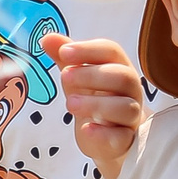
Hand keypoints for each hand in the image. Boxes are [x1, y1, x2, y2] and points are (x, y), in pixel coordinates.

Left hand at [48, 33, 144, 178]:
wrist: (108, 137)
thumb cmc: (95, 100)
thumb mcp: (78, 77)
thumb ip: (65, 58)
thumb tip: (47, 38)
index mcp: (118, 68)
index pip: (111, 51)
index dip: (88, 49)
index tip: (64, 52)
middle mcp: (130, 90)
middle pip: (122, 76)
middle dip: (92, 75)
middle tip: (64, 76)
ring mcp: (130, 117)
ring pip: (124, 107)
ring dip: (96, 104)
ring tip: (69, 104)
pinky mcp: (125, 140)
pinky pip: (120, 136)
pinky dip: (103, 133)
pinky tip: (85, 129)